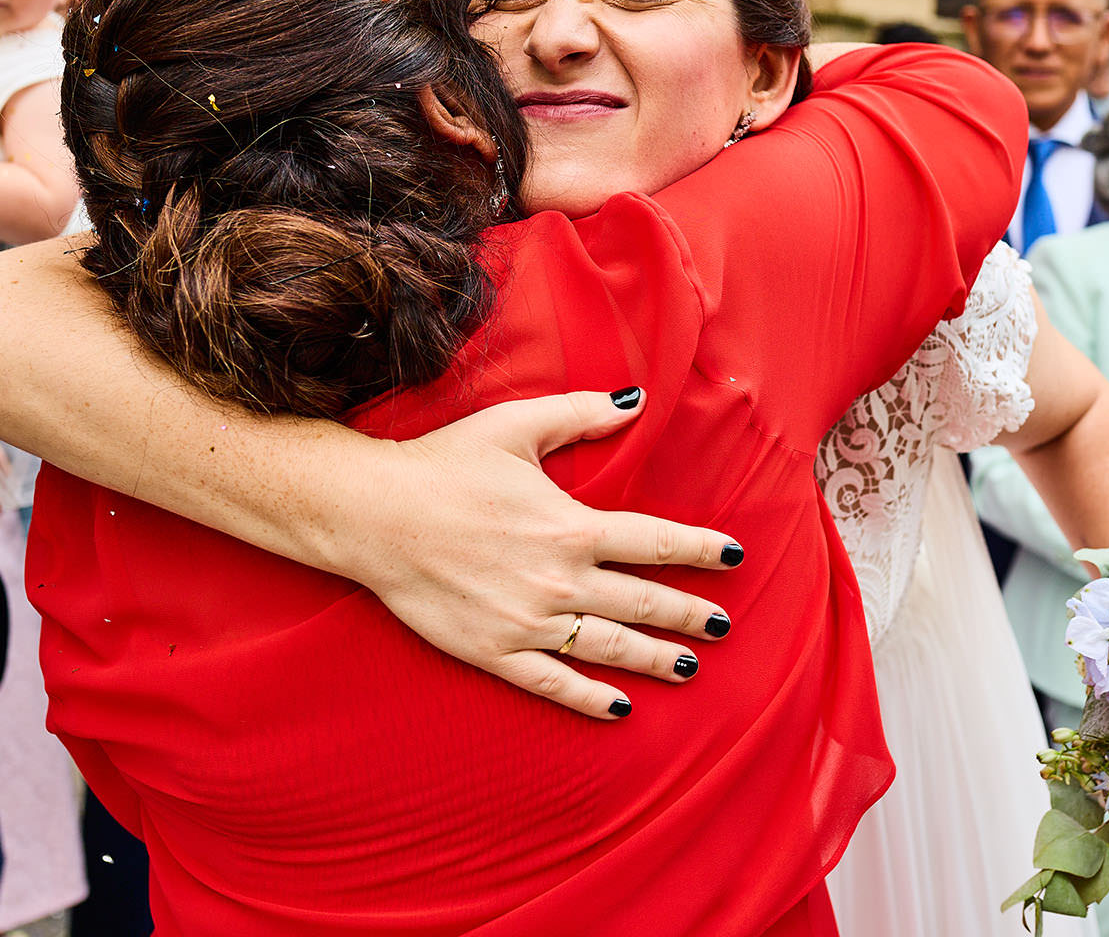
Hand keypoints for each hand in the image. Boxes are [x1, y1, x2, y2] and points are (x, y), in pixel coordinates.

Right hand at [351, 390, 745, 720]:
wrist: (374, 514)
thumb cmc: (445, 464)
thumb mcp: (517, 426)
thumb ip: (581, 415)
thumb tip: (633, 400)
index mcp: (571, 525)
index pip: (656, 541)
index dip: (700, 551)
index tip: (734, 557)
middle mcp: (559, 579)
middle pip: (643, 602)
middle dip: (688, 615)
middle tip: (721, 627)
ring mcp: (529, 621)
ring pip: (609, 648)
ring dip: (654, 660)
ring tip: (688, 667)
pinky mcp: (494, 650)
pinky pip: (552, 682)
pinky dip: (589, 699)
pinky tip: (618, 708)